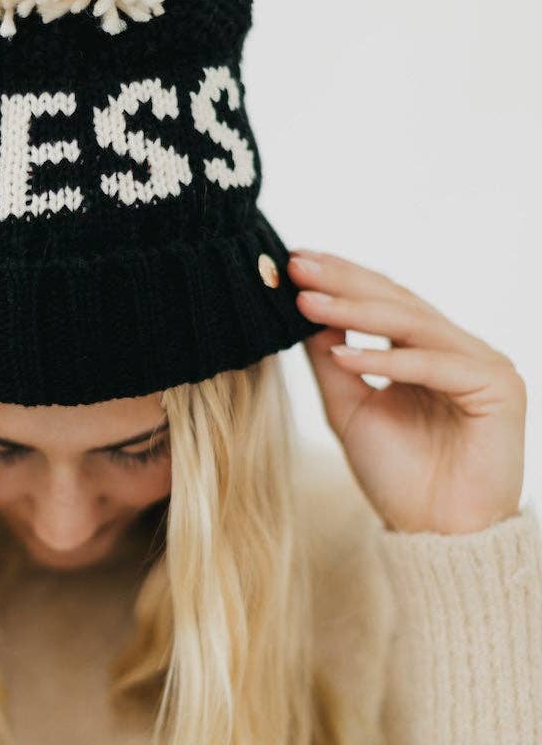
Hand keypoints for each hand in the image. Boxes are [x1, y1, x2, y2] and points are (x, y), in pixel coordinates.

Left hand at [287, 248, 526, 535]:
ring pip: (412, 324)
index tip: (295, 260)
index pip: (382, 299)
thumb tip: (303, 307)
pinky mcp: (498, 388)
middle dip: (343, 281)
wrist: (434, 533)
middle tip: (298, 265)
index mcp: (427, 349)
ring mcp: (482, 364)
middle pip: (396, 301)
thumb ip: (331, 357)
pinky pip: (433, 365)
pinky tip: (342, 351)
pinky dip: (386, 359)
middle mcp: (458, 349)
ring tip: (308, 303)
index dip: (340, 277)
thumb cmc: (394, 474)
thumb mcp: (348, 406)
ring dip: (356, 311)